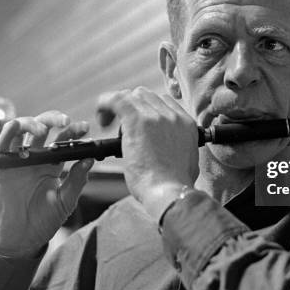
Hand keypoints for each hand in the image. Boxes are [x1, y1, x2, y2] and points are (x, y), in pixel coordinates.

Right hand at [0, 110, 93, 256]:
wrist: (20, 239)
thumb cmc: (43, 221)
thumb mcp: (65, 201)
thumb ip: (76, 181)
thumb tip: (89, 159)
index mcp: (52, 164)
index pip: (63, 141)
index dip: (73, 131)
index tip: (85, 128)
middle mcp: (35, 159)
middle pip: (43, 128)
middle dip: (54, 119)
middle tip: (67, 122)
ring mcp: (17, 161)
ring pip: (21, 131)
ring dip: (32, 123)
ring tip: (44, 129)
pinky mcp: (0, 168)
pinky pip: (1, 146)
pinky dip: (7, 133)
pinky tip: (16, 126)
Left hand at [96, 87, 198, 220]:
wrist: (170, 192)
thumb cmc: (174, 186)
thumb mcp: (187, 162)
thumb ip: (179, 149)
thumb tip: (168, 149)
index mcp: (186, 125)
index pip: (164, 103)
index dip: (147, 109)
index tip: (138, 123)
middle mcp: (173, 116)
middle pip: (147, 96)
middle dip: (132, 106)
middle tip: (121, 125)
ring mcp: (156, 116)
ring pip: (133, 96)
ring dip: (119, 107)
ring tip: (108, 124)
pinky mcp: (138, 120)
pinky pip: (117, 100)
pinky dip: (106, 104)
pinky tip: (101, 119)